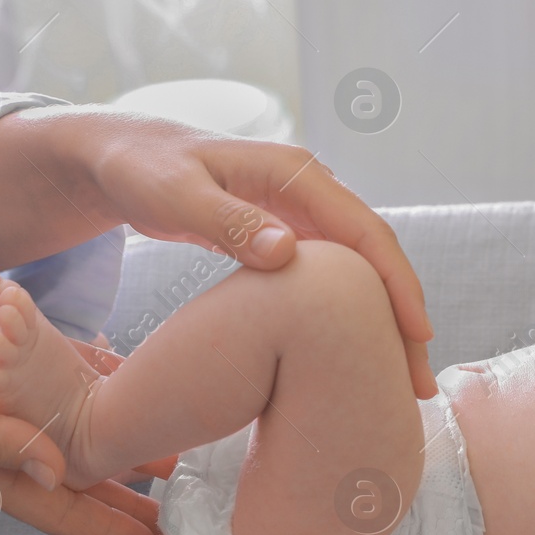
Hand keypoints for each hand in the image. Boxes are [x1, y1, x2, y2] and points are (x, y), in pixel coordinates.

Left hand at [0, 109, 438, 398]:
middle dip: (404, 313)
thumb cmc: (139, 170)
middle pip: (375, 253)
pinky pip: (334, 274)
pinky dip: (351, 311)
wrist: (116, 154)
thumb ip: (227, 222)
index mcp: (293, 172)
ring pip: (359, 268)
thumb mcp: (173, 194)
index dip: (395, 284)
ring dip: (381, 318)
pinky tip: (355, 351)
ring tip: (398, 377)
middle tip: (418, 380)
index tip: (416, 336)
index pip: (364, 231)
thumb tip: (289, 253)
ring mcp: (301, 208)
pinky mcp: (288, 229)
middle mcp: (309, 186)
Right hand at [0, 250, 161, 534]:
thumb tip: (59, 473)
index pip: (53, 506)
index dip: (102, 527)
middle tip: (186, 503)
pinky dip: (97, 365)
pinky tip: (137, 371)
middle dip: (127, 488)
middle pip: (78, 465)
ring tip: (177, 441)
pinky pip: (60, 355)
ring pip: (77, 411)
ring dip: (124, 425)